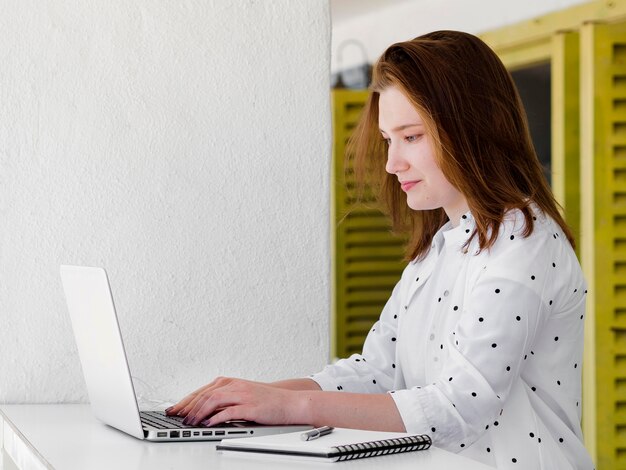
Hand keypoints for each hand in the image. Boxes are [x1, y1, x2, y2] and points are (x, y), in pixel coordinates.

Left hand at [165, 377, 304, 426]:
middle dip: (188, 407)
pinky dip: (215, 418)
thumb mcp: (241, 395)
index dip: (186, 401)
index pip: (202, 391)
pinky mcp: (250, 406)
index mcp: (230, 382)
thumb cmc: (264, 401)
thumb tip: (201, 410)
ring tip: (189, 423)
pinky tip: (207, 424)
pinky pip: (228, 411)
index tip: (174, 409)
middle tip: (177, 418)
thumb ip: (223, 399)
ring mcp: (242, 394)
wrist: (288, 401)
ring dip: (198, 412)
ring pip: (213, 400)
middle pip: (204, 395)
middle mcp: (234, 385)